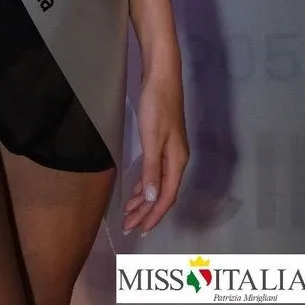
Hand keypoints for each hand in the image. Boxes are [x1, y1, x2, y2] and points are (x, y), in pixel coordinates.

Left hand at [122, 59, 189, 235]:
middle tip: (128, 226)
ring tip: (128, 213)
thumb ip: (152, 169)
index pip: (166, 196)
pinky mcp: (162, 142)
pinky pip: (154, 172)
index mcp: (176, 160)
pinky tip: (136, 190)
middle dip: (146, 212)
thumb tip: (151, 198)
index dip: (153, 215)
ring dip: (143, 200)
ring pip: (157, 184)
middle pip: (162, 193)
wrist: (161, 75)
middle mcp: (176, 159)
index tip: (139, 229)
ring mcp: (170, 151)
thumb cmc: (156, 105)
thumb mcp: (152, 137)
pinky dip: (144, 184)